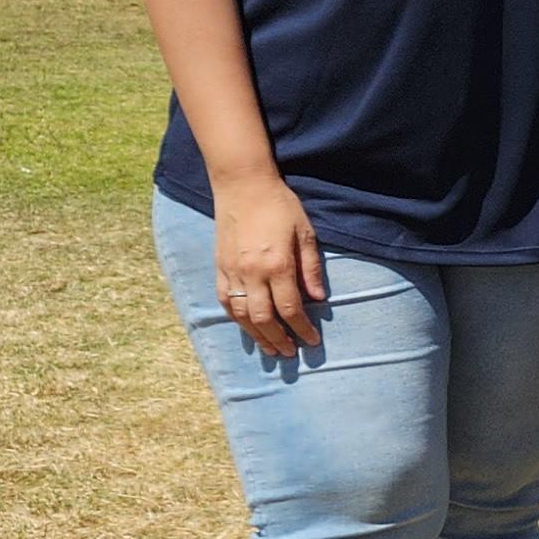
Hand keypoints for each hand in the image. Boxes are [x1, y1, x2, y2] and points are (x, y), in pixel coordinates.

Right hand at [213, 177, 329, 355]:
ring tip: (270, 349)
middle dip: (278, 339)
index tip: (312, 340)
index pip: (291, 309)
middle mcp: (252, 272)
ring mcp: (232, 271)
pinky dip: (236, 318)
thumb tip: (319, 299)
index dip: (302, 329)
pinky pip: (225, 300)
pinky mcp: (219, 266)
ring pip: (242, 315)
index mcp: (277, 265)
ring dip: (256, 335)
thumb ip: (311, 268)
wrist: (242, 185)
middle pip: (264, 319)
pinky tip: (246, 326)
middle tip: (290, 353)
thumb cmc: (280, 206)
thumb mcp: (306, 233)